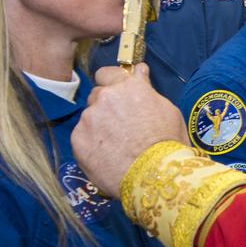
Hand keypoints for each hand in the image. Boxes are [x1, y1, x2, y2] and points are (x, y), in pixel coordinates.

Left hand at [72, 64, 188, 197]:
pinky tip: (107, 156)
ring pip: (90, 118)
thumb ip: (147, 89)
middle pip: (97, 96)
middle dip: (106, 107)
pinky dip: (91, 144)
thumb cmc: (168, 143)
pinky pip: (82, 137)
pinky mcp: (78, 140)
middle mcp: (105, 97)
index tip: (117, 94)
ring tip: (115, 147)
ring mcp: (89, 118)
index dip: (111, 83)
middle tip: (120, 126)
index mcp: (128, 87)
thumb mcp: (168, 111)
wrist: (154, 176)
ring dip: (98, 126)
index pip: (107, 73)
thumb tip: (139, 70)